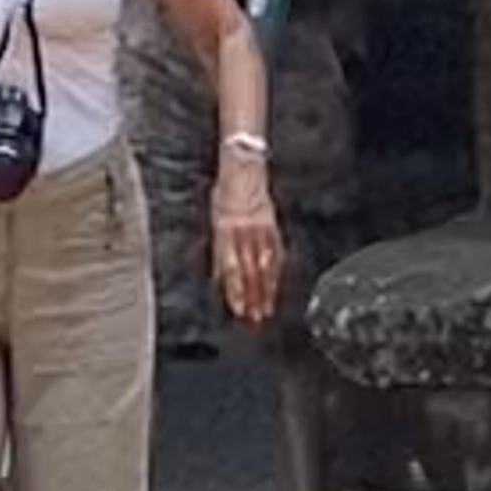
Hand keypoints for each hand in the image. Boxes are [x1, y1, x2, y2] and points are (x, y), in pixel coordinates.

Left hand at [211, 167, 284, 323]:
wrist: (244, 168)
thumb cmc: (224, 196)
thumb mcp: (214, 220)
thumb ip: (218, 251)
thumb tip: (219, 280)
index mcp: (226, 231)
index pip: (231, 268)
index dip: (235, 292)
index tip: (238, 311)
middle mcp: (244, 233)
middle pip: (249, 273)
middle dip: (252, 299)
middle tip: (254, 322)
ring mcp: (261, 231)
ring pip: (265, 268)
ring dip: (265, 292)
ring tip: (266, 312)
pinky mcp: (273, 227)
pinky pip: (276, 255)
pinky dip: (276, 274)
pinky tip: (276, 288)